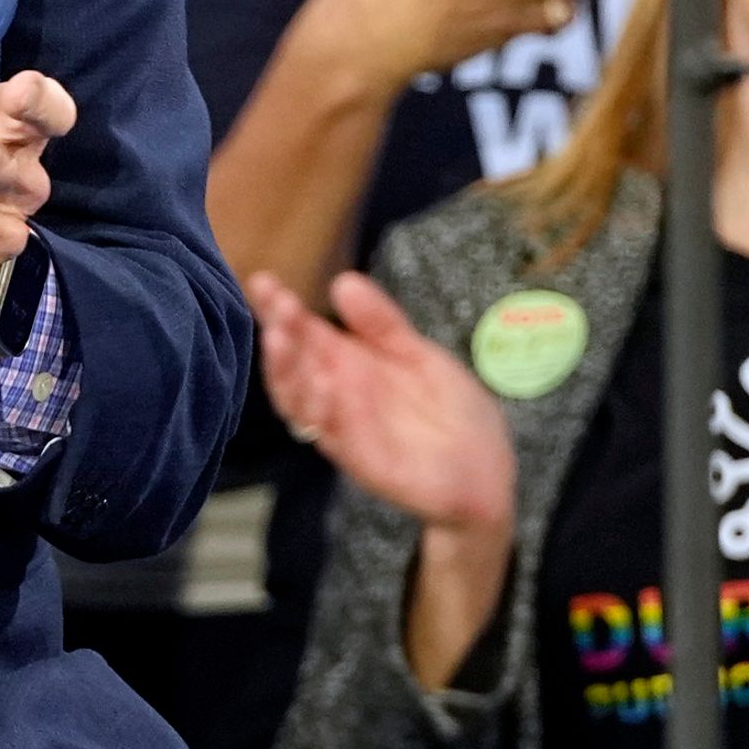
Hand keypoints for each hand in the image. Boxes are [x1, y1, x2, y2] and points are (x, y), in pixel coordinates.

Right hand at [247, 270, 516, 536]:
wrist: (485, 467)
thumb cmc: (450, 409)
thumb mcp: (417, 353)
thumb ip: (381, 322)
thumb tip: (343, 282)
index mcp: (346, 365)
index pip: (302, 335)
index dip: (279, 310)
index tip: (263, 280)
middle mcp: (335, 397)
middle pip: (291, 366)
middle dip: (278, 335)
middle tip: (276, 306)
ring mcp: (344, 429)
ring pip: (298, 403)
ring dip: (286, 372)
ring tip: (281, 338)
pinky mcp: (362, 460)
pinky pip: (335, 436)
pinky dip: (325, 411)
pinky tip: (324, 383)